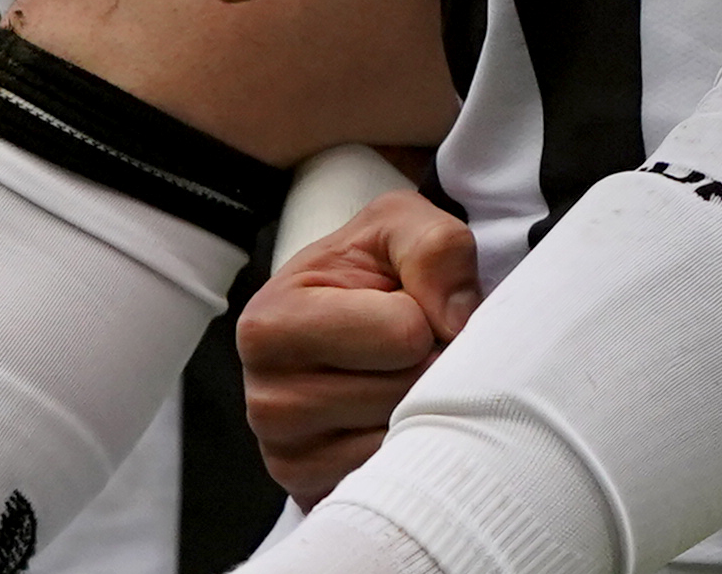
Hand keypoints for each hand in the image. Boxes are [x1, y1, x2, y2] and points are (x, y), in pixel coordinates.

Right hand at [238, 187, 483, 503]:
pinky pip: (394, 483)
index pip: (403, 334)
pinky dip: (409, 451)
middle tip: (410, 346)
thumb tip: (456, 320)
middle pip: (406, 393)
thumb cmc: (374, 269)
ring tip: (398, 375)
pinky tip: (391, 418)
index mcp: (270, 324)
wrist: (354, 315)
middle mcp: (265, 400)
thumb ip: (433, 246)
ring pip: (404, 441)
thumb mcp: (400, 226)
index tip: (405, 305)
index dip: (427, 316)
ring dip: (423, 407)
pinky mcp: (314, 495)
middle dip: (430, 364)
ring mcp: (287, 458)